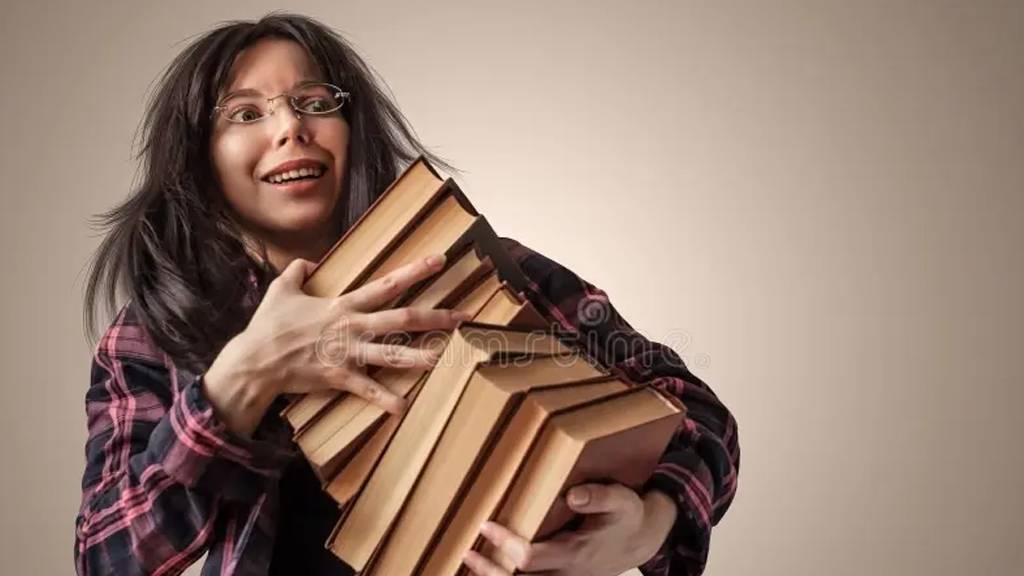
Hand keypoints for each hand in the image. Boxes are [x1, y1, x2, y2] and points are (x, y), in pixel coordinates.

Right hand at [204, 254, 470, 435]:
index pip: (387, 284)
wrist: (256, 360)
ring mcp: (348, 353)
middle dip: (437, 317)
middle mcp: (352, 326)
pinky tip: (405, 408)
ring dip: (422, 357)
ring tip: (447, 358)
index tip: (440, 261)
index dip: (415, 271)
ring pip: (393, 354)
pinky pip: (368, 390)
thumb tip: (309, 262)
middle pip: (402, 319)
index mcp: (344, 305)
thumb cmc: (269, 325)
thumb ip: (298, 270)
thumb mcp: (282, 288)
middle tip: (465, 316)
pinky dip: (386, 400)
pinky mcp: (340, 377)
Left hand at [464, 484, 677, 575]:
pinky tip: (489, 567)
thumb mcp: (622, 501)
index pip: (531, 557)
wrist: (640, 541)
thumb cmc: (627, 517)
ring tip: (471, 561)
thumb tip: (572, 495)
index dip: (506, 543)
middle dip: (491, 571)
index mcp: (576, 553)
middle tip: (468, 553)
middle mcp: (567, 573)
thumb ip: (599, 497)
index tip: (487, 524)